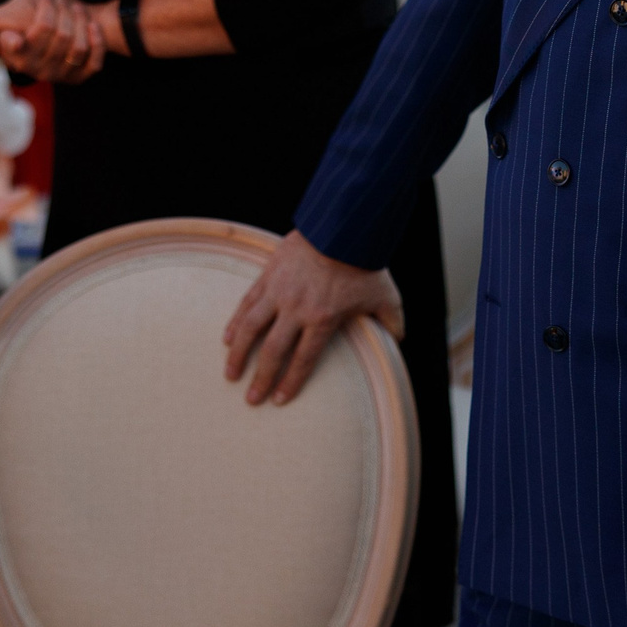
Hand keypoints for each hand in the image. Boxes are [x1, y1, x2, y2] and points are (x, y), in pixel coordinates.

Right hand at [0, 0, 104, 83]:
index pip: (40, 30)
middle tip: (61, 2)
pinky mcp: (79, 77)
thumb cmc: (31, 18)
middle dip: (64, 11)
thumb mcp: (14, 12)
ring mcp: (59, 76)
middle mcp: (38, 70)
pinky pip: (94, 63)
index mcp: (19, 56)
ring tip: (74, 10)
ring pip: (78, 47)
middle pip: (62, 35)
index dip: (46, 12)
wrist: (60, 28)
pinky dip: (96, 41)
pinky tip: (91, 26)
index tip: (45, 0)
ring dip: (80, 22)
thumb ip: (0, 17)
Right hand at [222, 231, 404, 405]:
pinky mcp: (268, 274)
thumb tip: (399, 339)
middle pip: (273, 351)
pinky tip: (227, 338)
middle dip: (261, 378)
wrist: (342, 225)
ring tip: (230, 373)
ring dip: (238, 353)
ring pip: (251, 328)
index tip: (278, 400)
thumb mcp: (385, 295)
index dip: (290, 383)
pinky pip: (247, 302)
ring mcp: (279, 291)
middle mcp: (296, 309)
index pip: (303, 360)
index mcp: (323, 319)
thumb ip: (391, 321)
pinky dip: (236, 322)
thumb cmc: (364, 262)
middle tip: (251, 399)